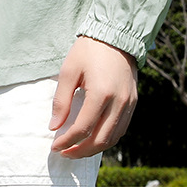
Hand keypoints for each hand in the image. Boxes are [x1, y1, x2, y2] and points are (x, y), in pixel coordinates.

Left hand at [49, 36, 137, 157]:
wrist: (116, 34)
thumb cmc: (89, 50)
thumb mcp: (69, 70)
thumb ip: (61, 100)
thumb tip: (54, 127)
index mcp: (101, 93)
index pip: (83, 128)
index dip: (67, 141)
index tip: (54, 145)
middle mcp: (118, 102)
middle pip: (100, 140)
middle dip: (80, 151)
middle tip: (64, 152)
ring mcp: (129, 104)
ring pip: (113, 139)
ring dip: (94, 149)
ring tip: (77, 149)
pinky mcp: (133, 102)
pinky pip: (121, 129)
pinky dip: (107, 139)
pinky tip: (94, 138)